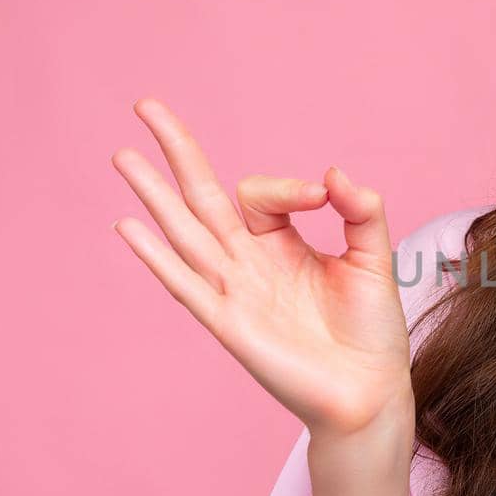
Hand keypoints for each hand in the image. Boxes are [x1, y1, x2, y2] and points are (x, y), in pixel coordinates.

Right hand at [110, 97, 413, 441]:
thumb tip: (334, 174)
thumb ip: (361, 212)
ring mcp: (234, 290)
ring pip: (184, 231)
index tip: (324, 196)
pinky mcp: (229, 323)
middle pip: (201, 196)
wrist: (368, 391)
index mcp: (280, 244)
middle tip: (145, 104)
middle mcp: (249, 262)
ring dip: (153, 194)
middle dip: (176, 151)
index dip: (287, 187)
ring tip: (122, 155)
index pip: (260, 194)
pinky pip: (186, 284)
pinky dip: (157, 257)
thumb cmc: (371, 331)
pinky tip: (128, 227)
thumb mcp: (374, 258)